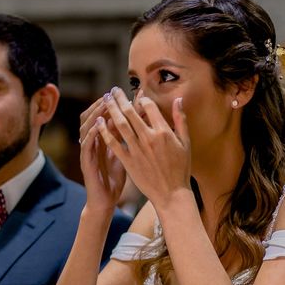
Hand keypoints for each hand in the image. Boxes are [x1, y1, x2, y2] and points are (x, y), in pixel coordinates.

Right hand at [79, 96, 125, 212]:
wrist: (105, 201)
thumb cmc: (115, 179)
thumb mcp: (123, 154)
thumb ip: (127, 138)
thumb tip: (139, 121)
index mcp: (101, 140)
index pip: (103, 116)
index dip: (112, 105)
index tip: (124, 95)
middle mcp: (92, 143)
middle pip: (91, 117)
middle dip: (101, 104)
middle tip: (111, 94)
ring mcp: (87, 152)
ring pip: (86, 127)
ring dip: (95, 115)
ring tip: (104, 104)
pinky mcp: (85, 162)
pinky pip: (86, 144)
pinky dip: (91, 133)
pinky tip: (98, 124)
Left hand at [95, 87, 191, 209]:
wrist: (171, 194)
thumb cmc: (180, 169)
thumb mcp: (185, 143)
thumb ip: (180, 120)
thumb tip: (178, 100)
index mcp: (163, 132)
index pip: (149, 107)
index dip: (141, 99)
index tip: (136, 96)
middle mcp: (149, 139)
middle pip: (130, 113)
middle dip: (120, 99)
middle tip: (113, 90)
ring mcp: (137, 150)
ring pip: (120, 125)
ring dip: (111, 110)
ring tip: (105, 100)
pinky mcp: (128, 162)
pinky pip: (114, 144)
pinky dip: (105, 132)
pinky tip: (99, 122)